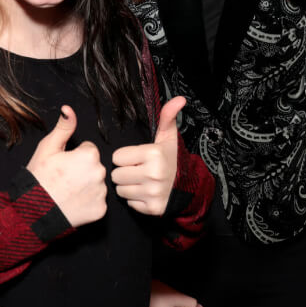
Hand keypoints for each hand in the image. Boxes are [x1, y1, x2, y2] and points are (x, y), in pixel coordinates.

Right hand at [26, 106, 106, 226]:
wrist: (33, 213)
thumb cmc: (39, 179)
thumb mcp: (48, 148)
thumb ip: (63, 128)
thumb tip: (68, 109)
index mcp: (89, 156)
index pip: (88, 150)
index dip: (74, 156)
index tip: (63, 166)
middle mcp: (100, 173)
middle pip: (94, 166)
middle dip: (82, 170)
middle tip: (64, 179)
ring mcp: (102, 193)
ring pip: (96, 183)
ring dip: (86, 186)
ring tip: (67, 192)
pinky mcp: (101, 210)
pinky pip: (97, 201)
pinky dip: (88, 202)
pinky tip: (73, 203)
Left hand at [111, 96, 185, 215]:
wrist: (189, 187)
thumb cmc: (172, 159)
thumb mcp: (168, 137)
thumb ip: (167, 116)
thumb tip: (179, 98)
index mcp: (153, 154)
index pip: (117, 157)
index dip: (126, 157)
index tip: (137, 158)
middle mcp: (153, 174)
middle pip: (116, 175)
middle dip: (125, 172)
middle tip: (138, 170)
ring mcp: (153, 193)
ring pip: (120, 191)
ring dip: (128, 187)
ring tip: (141, 182)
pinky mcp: (152, 208)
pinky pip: (130, 204)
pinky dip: (136, 200)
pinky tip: (146, 193)